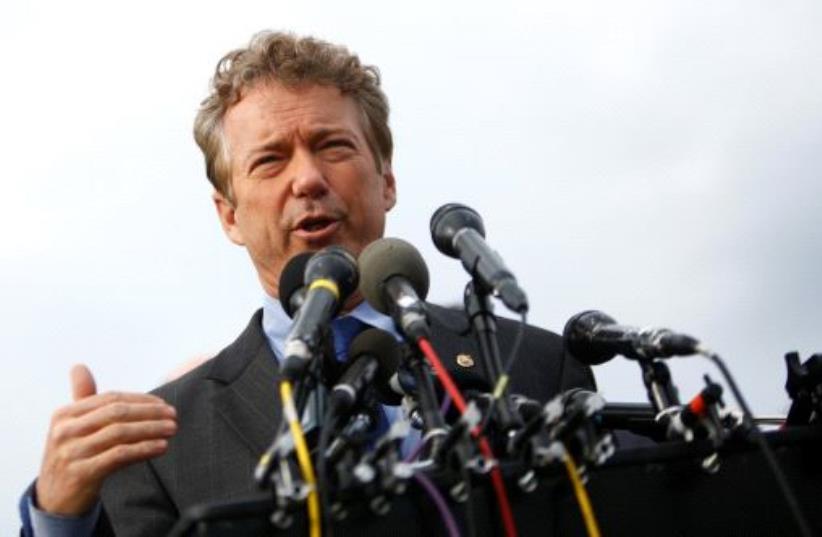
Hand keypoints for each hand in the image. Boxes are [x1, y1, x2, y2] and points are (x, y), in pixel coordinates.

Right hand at [35, 364, 176, 514]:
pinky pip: (120, 455)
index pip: (110, 399)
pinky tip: (161, 447)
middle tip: (173, 414)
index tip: (163, 403)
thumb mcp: (71, 427)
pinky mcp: (82, 474)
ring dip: (152, 429)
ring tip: (172, 429)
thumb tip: (79, 366)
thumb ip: (82, 398)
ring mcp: (71, 453)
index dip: (140, 399)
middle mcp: (64, 431)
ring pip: (120, 433)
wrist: (54, 500)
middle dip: (149, 412)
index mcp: (64, 415)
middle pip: (117, 413)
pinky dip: (144, 449)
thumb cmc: (71, 457)